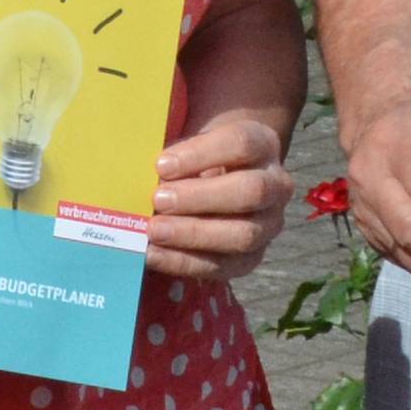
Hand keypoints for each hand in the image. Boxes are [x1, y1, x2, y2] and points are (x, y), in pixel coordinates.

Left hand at [143, 107, 291, 286]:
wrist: (216, 183)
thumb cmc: (194, 158)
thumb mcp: (188, 143)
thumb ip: (172, 151)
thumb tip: (134, 164)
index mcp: (262, 144)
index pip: (241, 144)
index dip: (200, 154)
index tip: (161, 164)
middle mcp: (276, 185)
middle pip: (250, 191)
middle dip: (200, 197)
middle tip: (158, 199)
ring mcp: (269, 225)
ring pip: (243, 234)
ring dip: (194, 234)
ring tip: (154, 230)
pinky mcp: (252, 258)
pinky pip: (225, 266)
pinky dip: (185, 262)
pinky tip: (154, 254)